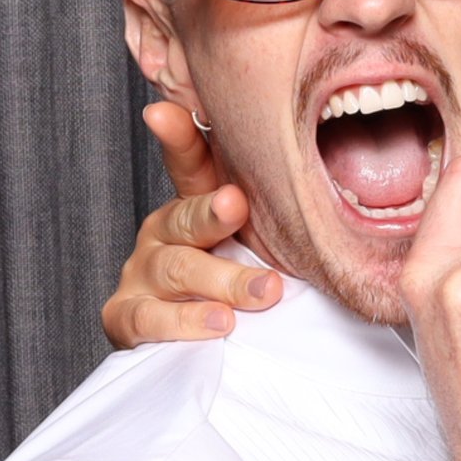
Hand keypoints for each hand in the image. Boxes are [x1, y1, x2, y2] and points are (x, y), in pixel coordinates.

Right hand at [101, 101, 281, 347]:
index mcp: (194, 208)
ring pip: (176, 268)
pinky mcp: (127, 317)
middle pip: (185, 217)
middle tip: (237, 206)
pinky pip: (149, 318)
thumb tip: (333, 169)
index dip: (178, 138)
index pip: (188, 165)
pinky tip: (218, 324)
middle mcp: (162, 233)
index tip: (162, 112)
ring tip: (263, 292)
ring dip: (222, 279)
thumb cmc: (239, 286)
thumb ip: (278, 214)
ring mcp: (141, 274)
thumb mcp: (262, 247)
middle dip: (211, 213)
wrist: (208, 349)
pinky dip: (185, 322)